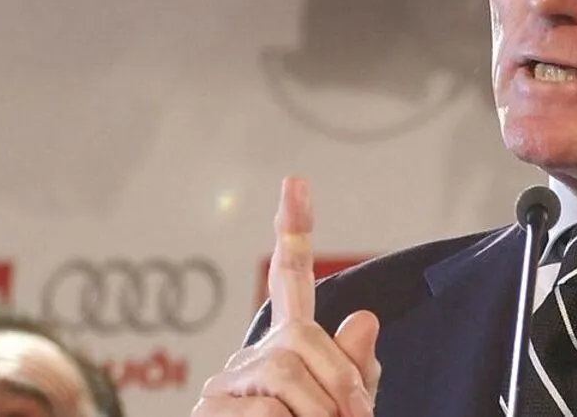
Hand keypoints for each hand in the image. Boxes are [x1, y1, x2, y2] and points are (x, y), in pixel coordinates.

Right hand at [192, 177, 381, 416]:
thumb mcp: (347, 411)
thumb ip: (356, 371)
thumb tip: (365, 317)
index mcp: (286, 349)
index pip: (289, 281)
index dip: (293, 231)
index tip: (296, 183)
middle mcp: (249, 358)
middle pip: (300, 337)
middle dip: (339, 379)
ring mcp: (224, 385)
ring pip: (284, 374)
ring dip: (320, 411)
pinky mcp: (210, 412)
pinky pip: (265, 408)